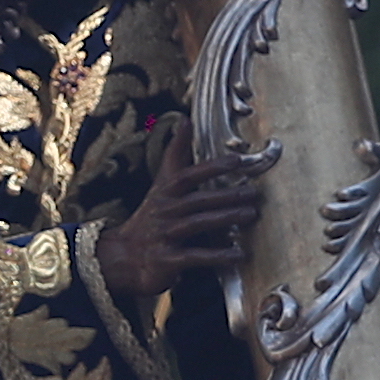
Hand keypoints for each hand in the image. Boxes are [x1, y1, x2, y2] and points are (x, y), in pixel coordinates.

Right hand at [98, 148, 270, 304]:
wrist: (124, 257)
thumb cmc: (152, 216)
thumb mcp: (161, 183)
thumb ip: (176, 153)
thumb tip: (185, 119)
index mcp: (165, 192)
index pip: (188, 175)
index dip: (210, 168)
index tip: (236, 160)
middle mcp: (165, 211)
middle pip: (198, 200)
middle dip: (226, 195)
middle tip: (254, 192)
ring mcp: (165, 235)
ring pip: (198, 224)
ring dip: (225, 219)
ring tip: (251, 215)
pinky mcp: (168, 260)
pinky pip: (195, 256)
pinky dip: (217, 256)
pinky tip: (238, 254)